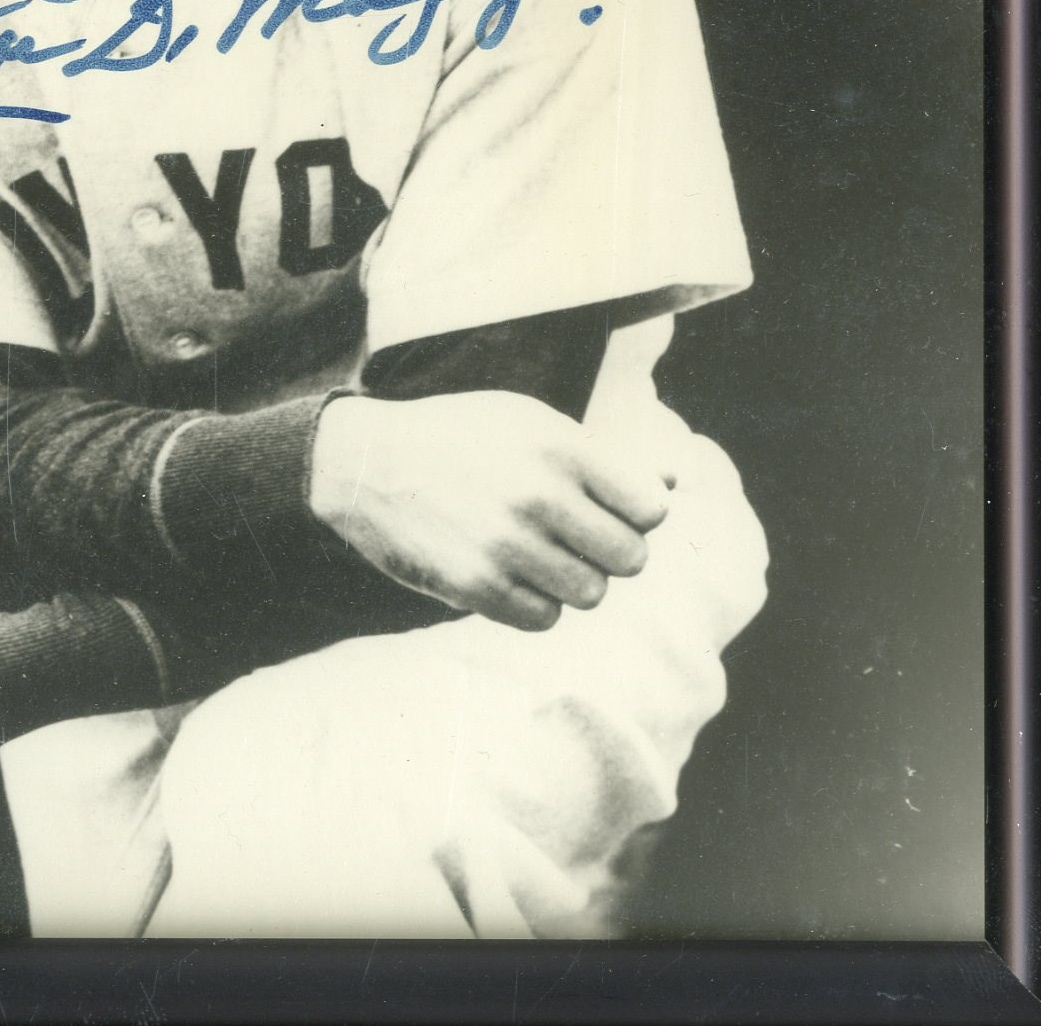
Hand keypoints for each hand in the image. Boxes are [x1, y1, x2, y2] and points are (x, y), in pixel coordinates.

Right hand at [310, 390, 676, 631]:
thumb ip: (601, 455)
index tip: (609, 509)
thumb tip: (676, 482)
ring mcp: (506, 543)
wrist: (364, 463)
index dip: (636, 514)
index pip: (651, 508)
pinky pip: (545, 619)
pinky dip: (534, 604)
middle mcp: (537, 494)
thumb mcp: (527, 421)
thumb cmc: (458, 438)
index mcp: (558, 446)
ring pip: (591, 594)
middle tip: (575, 539)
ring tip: (538, 556)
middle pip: (630, 559)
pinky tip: (510, 574)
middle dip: (608, 552)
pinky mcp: (475, 584)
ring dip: (572, 581)